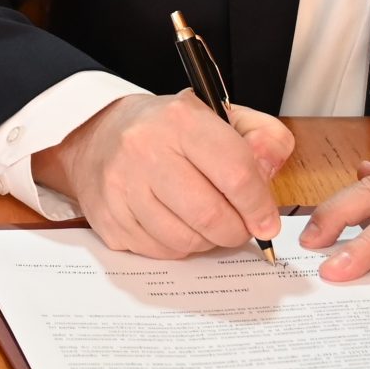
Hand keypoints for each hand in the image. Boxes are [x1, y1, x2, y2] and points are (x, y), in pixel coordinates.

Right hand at [33, 91, 294, 258]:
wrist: (100, 137)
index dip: (259, 206)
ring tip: (207, 223)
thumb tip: (269, 174)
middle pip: (210, 214)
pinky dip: (178, 247)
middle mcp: (145, 148)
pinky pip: (159, 251)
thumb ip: (263, 138)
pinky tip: (177, 225)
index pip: (235, 173)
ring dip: (207, 241)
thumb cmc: (170, 131)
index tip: (266, 222)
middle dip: (235, 231)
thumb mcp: (222, 117)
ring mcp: (121, 186)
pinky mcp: (108, 217)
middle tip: (239, 227)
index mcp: (181, 119)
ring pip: (185, 240)